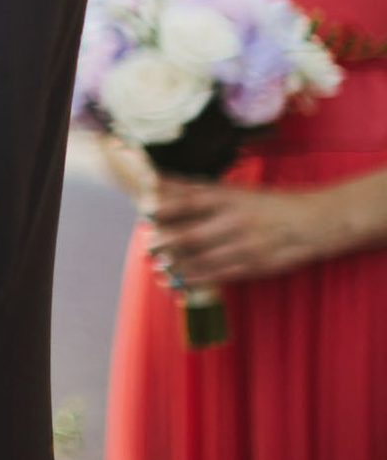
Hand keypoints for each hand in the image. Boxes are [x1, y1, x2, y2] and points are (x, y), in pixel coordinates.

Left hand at [150, 179, 349, 286]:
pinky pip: (222, 275)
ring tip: (158, 266)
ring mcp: (247, 245)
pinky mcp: (257, 266)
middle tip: (148, 246)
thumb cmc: (269, 204)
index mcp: (230, 198)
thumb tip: (156, 180)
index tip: (144, 214)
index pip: (188, 202)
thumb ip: (194, 188)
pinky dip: (198, 279)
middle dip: (165, 243)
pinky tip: (182, 280)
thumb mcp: (234, 190)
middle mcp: (236, 221)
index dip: (164, 209)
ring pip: (203, 259)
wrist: (315, 222)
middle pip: (191, 235)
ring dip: (177, 265)